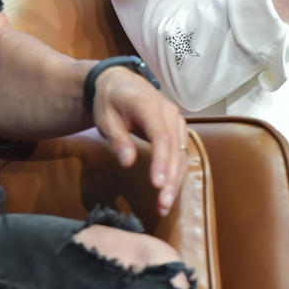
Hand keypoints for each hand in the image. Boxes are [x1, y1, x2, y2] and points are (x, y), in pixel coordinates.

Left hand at [91, 66, 187, 215]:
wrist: (120, 83)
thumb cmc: (110, 101)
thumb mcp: (106, 119)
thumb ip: (118, 139)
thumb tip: (128, 162)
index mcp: (150, 106)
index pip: (161, 137)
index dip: (161, 162)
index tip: (158, 184)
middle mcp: (170, 113)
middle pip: (176, 149)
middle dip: (171, 179)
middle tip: (163, 205)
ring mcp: (176, 121)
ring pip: (182, 154)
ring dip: (176, 180)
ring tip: (165, 204)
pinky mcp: (177, 130)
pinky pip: (181, 153)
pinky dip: (177, 173)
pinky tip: (169, 191)